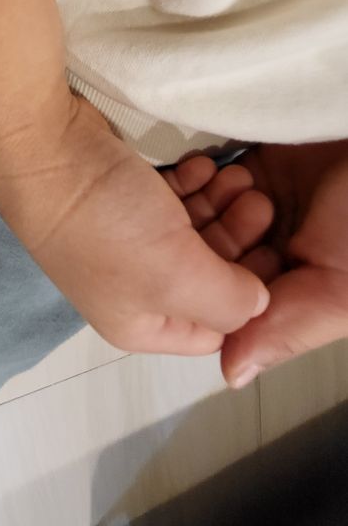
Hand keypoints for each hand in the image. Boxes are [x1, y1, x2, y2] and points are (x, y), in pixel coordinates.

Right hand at [0, 94, 271, 355]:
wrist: (41, 147)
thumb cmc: (106, 221)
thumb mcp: (176, 274)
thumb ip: (229, 300)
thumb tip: (257, 302)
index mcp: (141, 322)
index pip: (215, 329)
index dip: (249, 298)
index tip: (272, 255)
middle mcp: (136, 286)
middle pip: (211, 272)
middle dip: (240, 239)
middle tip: (259, 201)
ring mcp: (130, 237)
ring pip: (197, 230)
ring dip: (223, 204)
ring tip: (237, 175)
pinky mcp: (127, 195)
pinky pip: (177, 198)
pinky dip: (196, 184)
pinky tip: (203, 164)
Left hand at [218, 141, 347, 386]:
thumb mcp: (339, 290)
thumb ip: (285, 328)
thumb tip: (229, 374)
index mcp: (296, 291)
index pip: (231, 300)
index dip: (211, 284)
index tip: (205, 263)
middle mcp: (277, 253)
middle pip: (213, 254)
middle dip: (210, 235)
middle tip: (231, 212)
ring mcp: (266, 206)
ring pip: (209, 213)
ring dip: (209, 199)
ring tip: (239, 183)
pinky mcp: (261, 166)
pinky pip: (215, 175)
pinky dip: (206, 171)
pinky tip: (212, 165)